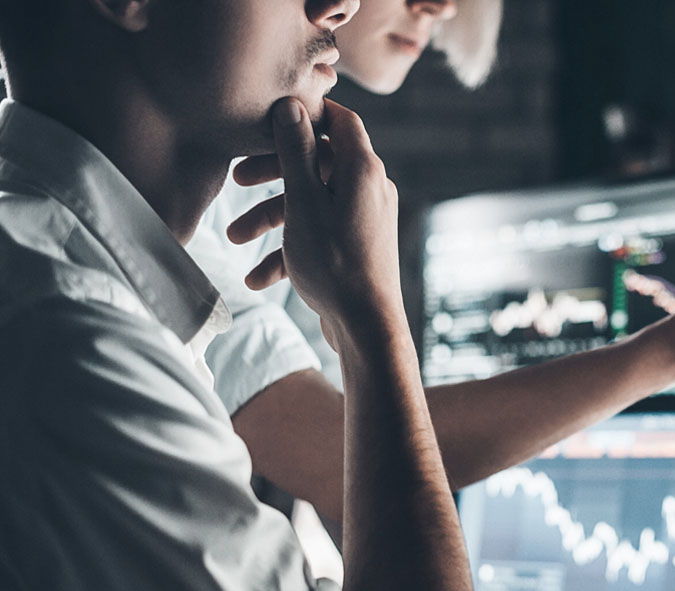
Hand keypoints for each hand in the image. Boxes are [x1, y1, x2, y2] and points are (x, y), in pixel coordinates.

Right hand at [226, 98, 403, 334]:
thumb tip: (292, 105)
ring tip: (233, 239)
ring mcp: (364, 222)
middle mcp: (370, 191)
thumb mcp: (304, 203)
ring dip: (271, 219)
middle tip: (236, 179)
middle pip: (317, 164)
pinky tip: (258, 279)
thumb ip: (296, 153)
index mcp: (363, 170)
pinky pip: (319, 236)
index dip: (306, 114)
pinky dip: (290, 251)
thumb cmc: (335, 265)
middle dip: (273, 173)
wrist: (366, 330)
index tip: (270, 118)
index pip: (339, 121)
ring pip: (312, 204)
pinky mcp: (356, 249)